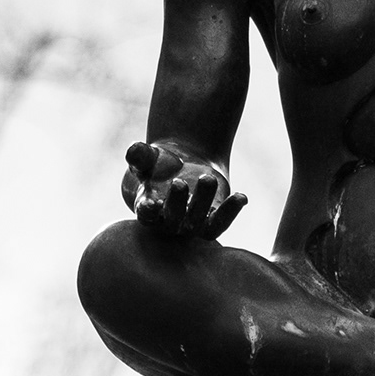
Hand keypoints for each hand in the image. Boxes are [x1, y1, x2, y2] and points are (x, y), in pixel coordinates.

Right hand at [123, 140, 247, 241]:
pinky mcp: (211, 221)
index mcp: (147, 210)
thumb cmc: (155, 163)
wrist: (180, 166)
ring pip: (200, 224)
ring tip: (208, 178)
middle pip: (174, 220)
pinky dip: (231, 212)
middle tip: (178, 182)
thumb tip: (133, 150)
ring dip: (204, 202)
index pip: (146, 216)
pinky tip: (241, 197)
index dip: (148, 211)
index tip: (151, 203)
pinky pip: (221, 223)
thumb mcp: (146, 156)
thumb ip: (138, 155)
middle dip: (177, 203)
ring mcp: (192, 225)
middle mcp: (169, 223)